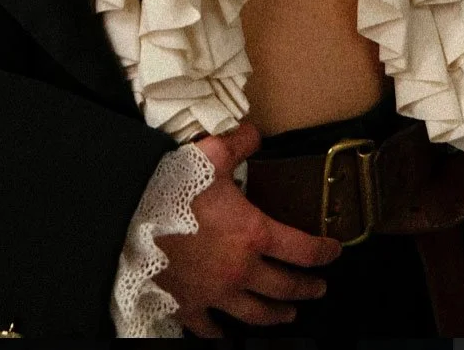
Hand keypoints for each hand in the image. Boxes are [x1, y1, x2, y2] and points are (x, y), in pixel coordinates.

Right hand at [152, 119, 342, 338]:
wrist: (129, 220)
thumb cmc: (173, 189)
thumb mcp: (211, 155)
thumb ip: (239, 144)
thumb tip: (255, 133)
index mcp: (253, 235)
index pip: (302, 249)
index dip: (323, 251)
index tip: (334, 252)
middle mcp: (241, 271)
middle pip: (285, 287)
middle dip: (306, 288)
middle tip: (318, 288)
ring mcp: (215, 293)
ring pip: (255, 314)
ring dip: (276, 316)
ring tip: (289, 315)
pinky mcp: (189, 305)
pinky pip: (210, 328)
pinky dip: (220, 332)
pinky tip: (225, 332)